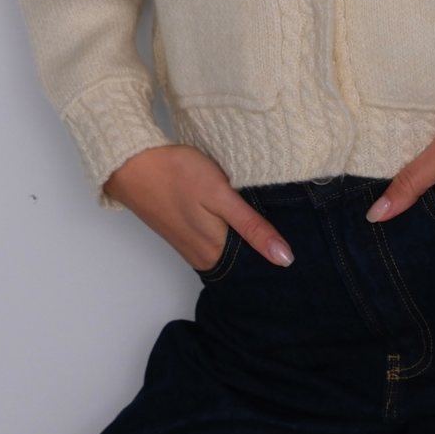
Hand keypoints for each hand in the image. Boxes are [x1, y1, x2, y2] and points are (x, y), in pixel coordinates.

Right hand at [103, 144, 293, 269]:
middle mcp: (202, 256)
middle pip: (243, 261)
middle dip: (266, 252)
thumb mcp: (221, 196)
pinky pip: (216, 240)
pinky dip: (232, 232)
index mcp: (214, 253)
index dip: (277, 261)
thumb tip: (284, 259)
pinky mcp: (184, 230)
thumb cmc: (177, 175)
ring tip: (274, 226)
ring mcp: (191, 244)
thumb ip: (252, 227)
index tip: (302, 252)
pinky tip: (243, 219)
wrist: (132, 163)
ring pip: (231, 250)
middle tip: (295, 236)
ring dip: (248, 241)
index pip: (255, 269)